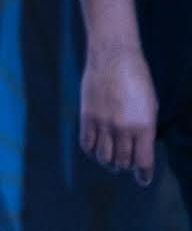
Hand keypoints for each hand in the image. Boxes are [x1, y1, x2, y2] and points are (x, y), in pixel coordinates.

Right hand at [79, 46, 156, 184]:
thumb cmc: (137, 79)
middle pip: (123, 162)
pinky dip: (91, 151)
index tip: (142, 179)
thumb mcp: (150, 106)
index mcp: (144, 127)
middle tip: (125, 164)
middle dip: (125, 167)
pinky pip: (87, 144)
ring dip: (108, 162)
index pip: (144, 162)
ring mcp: (103, 123)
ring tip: (110, 159)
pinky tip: (95, 148)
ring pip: (104, 157)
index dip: (144, 175)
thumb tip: (139, 145)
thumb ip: (145, 128)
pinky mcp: (87, 116)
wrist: (113, 57)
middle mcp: (124, 129)